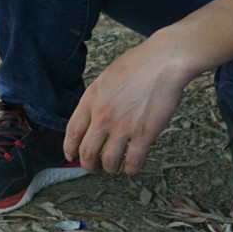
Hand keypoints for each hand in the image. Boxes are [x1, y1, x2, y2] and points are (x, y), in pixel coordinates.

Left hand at [63, 34, 198, 174]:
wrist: (163, 62)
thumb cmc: (137, 65)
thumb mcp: (106, 79)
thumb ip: (97, 99)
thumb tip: (92, 117)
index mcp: (91, 100)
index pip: (72, 132)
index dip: (70, 148)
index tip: (71, 156)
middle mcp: (103, 116)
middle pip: (87, 152)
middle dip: (88, 165)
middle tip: (93, 168)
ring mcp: (123, 126)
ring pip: (109, 161)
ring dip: (110, 169)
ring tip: (114, 168)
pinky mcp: (144, 134)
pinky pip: (132, 161)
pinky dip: (130, 169)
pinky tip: (131, 167)